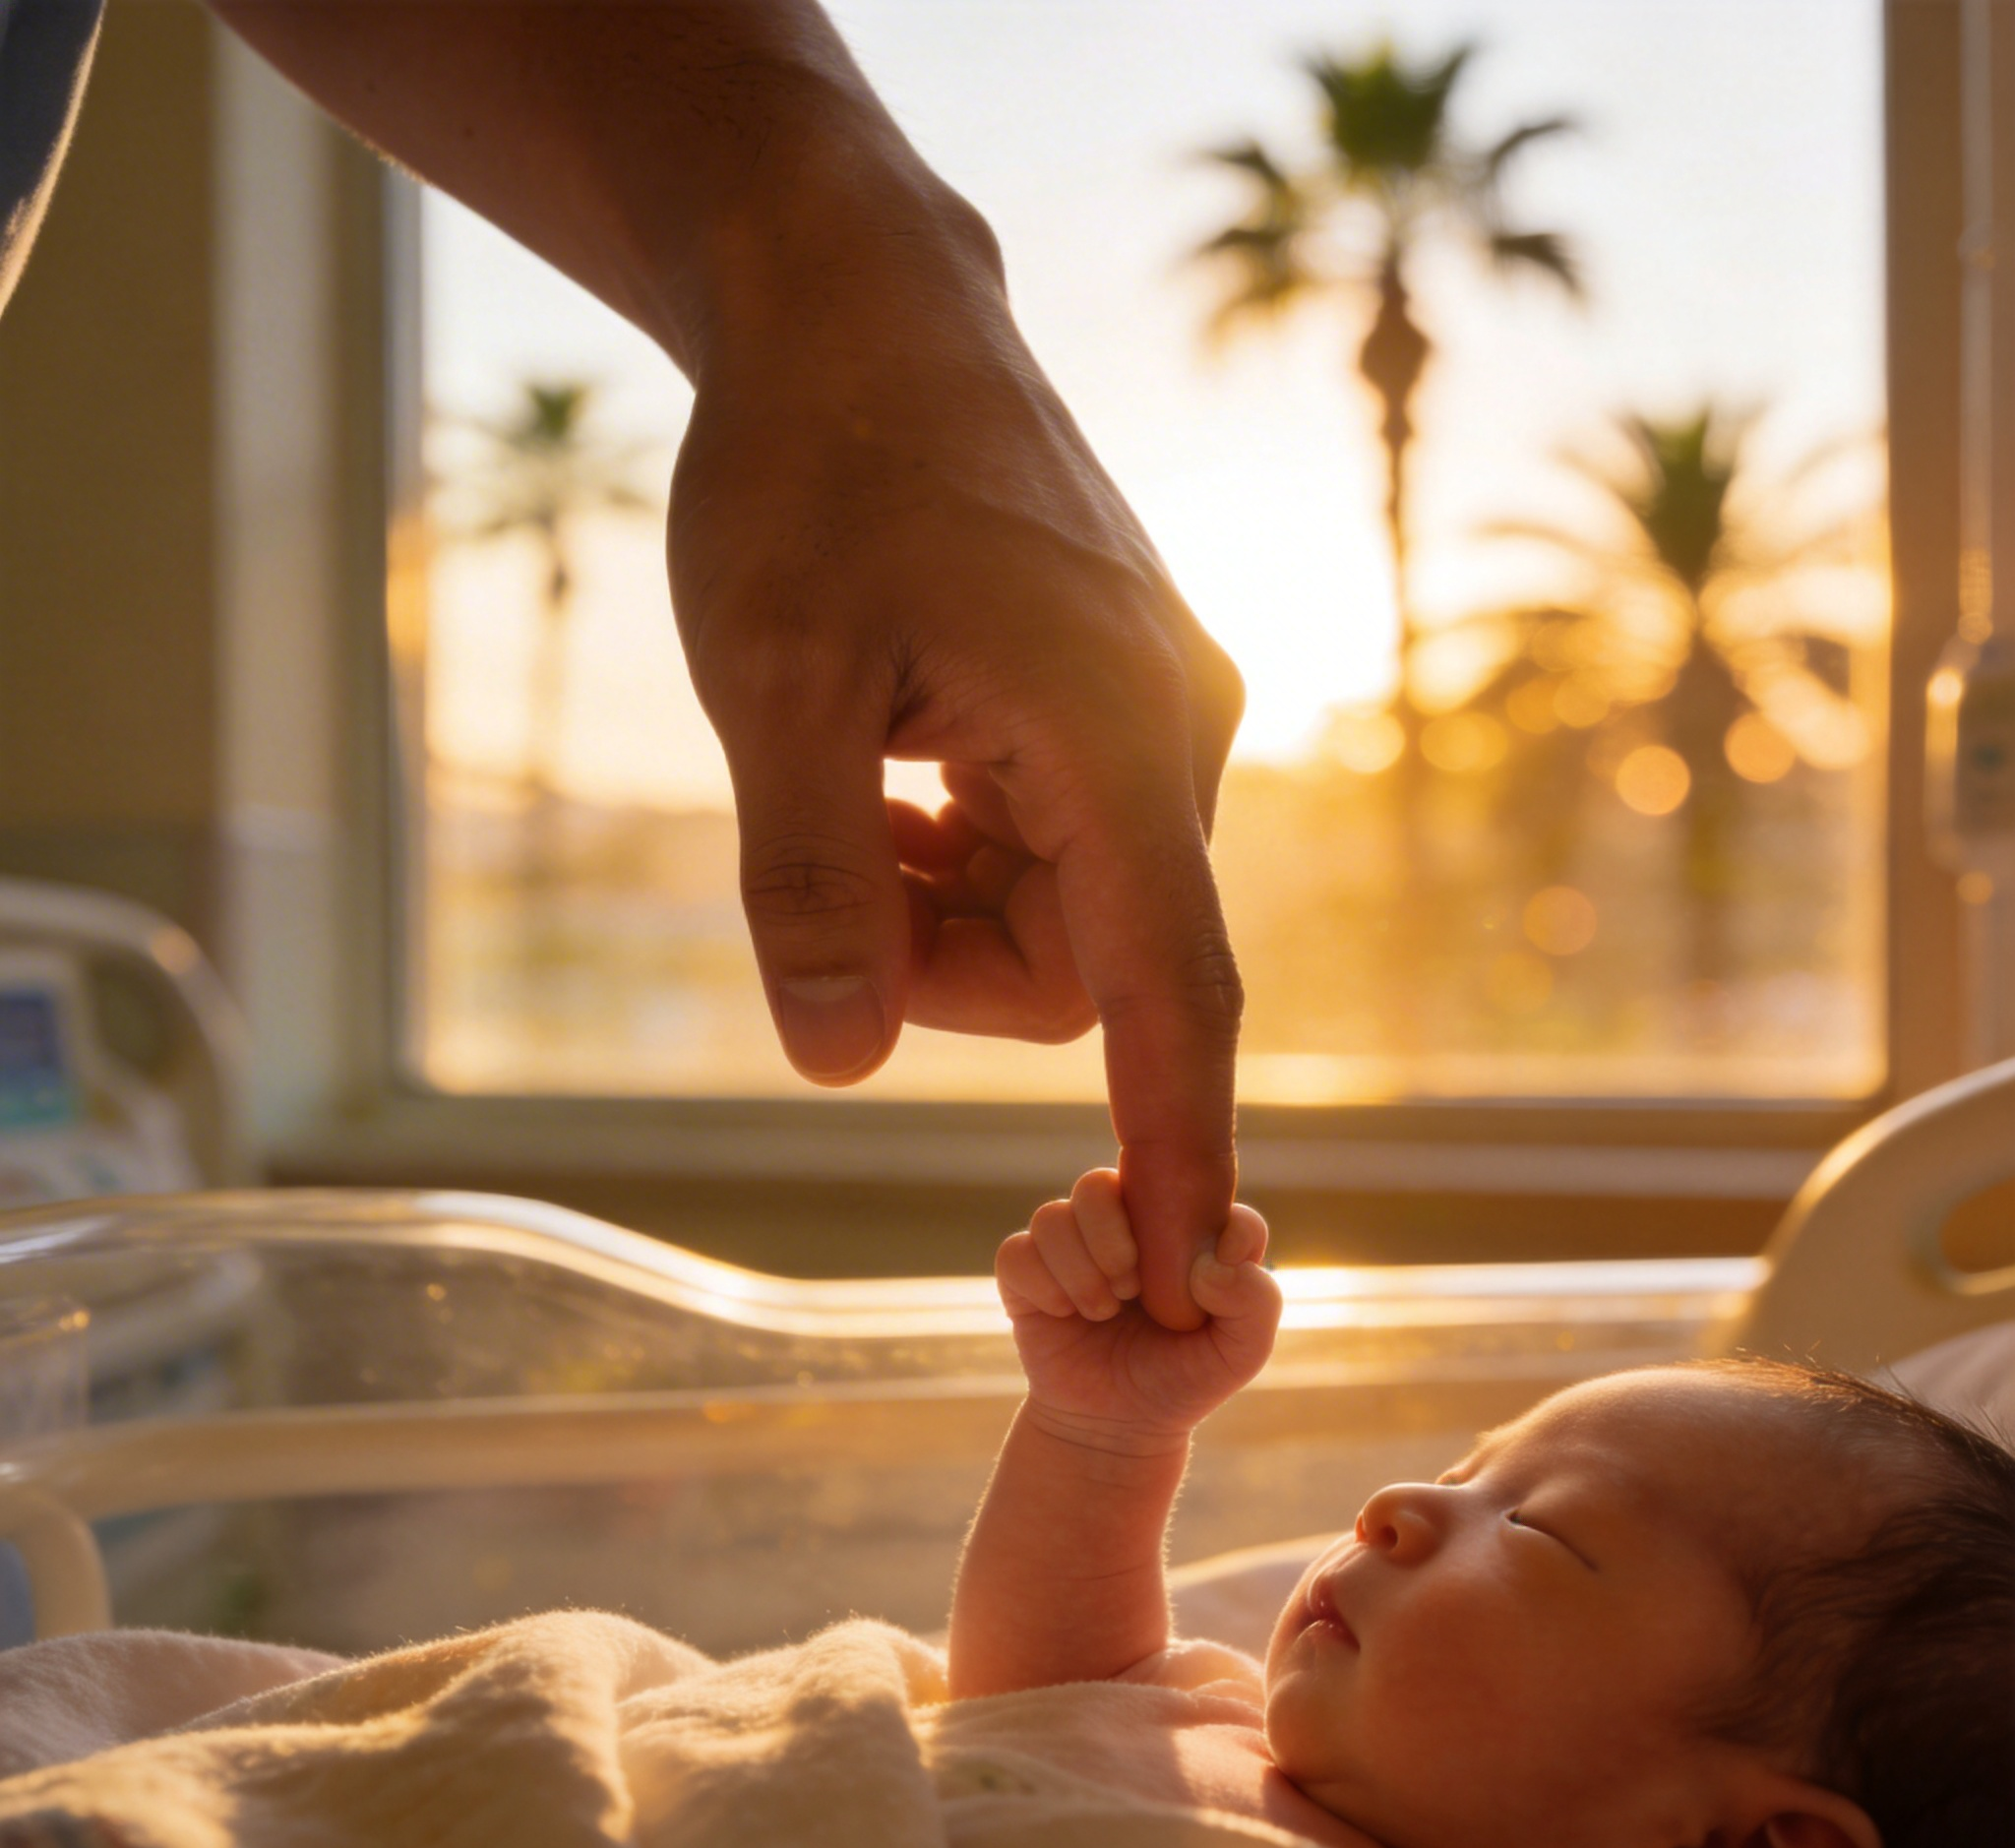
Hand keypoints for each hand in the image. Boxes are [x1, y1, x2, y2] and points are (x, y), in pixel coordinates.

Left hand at [669, 207, 1243, 1331]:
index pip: (1170, 996)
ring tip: (850, 775)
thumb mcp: (772, 683)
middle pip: (1079, 964)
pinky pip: (1058, 837)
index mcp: (1120, 741)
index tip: (1188, 1275)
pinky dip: (962, 843)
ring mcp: (1159, 711)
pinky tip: (894, 754)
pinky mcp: (1122, 695)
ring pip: (1062, 907)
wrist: (863, 304)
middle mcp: (1178, 737)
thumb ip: (809, 886)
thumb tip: (839, 1068)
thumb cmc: (810, 469)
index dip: (1175, 1145)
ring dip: (938, 896)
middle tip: (821, 861)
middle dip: (936, 961)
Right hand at [994, 1169, 1279, 1442]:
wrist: (1118, 1429)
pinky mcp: (1026, 1277)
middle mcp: (1115, 1226)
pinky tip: (1064, 1314)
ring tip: (1102, 1311)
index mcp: (1167, 1225)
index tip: (1199, 1275)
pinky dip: (1042, 1287)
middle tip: (1130, 1288)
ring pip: (1052, 1217)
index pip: (1172, 1177)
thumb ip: (1255, 1299)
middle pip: (1096, 1183)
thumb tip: (1213, 1262)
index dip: (1183, 1213)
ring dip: (1078, 1271)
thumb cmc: (1184, 1379)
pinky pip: (1016, 1254)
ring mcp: (1068, 1249)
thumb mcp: (1241, 1351)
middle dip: (1111, 1238)